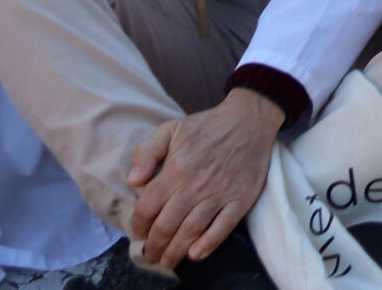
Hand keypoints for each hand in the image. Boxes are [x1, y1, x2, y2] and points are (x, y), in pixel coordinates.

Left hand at [127, 90, 283, 270]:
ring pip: (191, 231)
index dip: (138, 226)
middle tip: (150, 256)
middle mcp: (195, 184)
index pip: (148, 207)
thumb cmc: (206, 126)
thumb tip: (132, 182)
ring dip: (175, 251)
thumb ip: (145, 153)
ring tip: (167, 261)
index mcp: (176, 168)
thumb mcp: (169, 129)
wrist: (249, 120)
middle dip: (153, 247)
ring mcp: (220, 193)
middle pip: (166, 225)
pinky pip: (223, 228)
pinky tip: (196, 255)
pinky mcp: (241, 199)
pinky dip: (208, 244)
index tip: (138, 235)